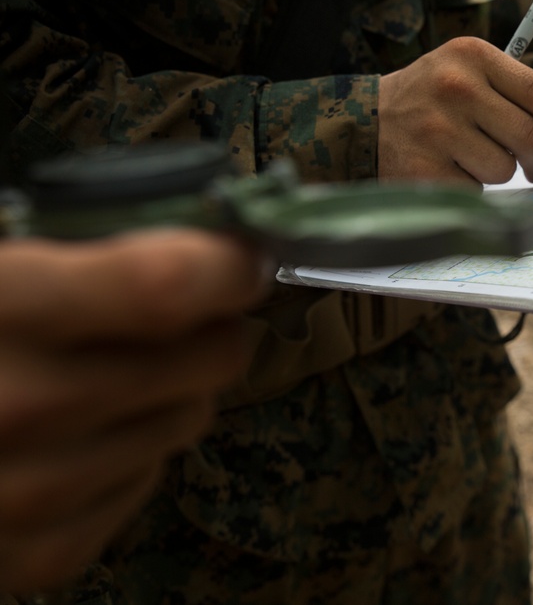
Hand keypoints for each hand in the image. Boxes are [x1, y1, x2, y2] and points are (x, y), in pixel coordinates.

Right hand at [0, 229, 270, 592]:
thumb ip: (76, 253)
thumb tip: (198, 245)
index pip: (163, 288)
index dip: (225, 265)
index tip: (242, 257)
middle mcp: (20, 411)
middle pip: (206, 359)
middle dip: (213, 326)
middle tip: (190, 313)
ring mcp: (35, 496)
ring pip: (189, 419)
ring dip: (175, 389)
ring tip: (113, 372)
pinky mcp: (44, 556)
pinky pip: (148, 479)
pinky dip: (133, 449)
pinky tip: (81, 433)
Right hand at [377, 37, 532, 186]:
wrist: (367, 123)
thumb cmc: (431, 100)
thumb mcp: (466, 71)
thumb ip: (514, 91)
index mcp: (472, 56)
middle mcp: (455, 88)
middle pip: (528, 136)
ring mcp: (438, 131)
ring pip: (504, 169)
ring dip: (497, 172)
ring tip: (471, 158)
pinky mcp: (425, 170)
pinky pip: (476, 192)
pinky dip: (470, 188)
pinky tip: (450, 171)